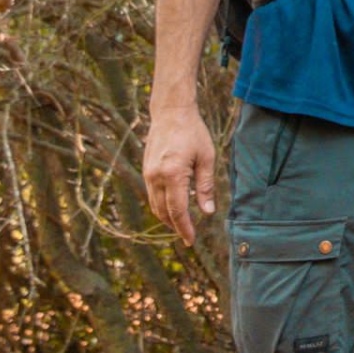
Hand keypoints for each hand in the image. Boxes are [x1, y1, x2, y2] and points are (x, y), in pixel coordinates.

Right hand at [144, 105, 217, 244]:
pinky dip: (161, 205)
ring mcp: (148, 173)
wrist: (171, 112)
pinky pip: (152, 195)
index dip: (184, 228)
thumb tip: (207, 212)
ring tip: (181, 225)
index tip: (191, 240)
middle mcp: (156, 176)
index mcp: (172, 174)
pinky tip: (173, 207)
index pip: (177, 210)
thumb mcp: (207, 158)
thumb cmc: (193, 132)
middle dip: (175, 226)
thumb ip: (206, 186)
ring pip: (155, 205)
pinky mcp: (146, 170)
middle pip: (163, 212)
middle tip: (188, 237)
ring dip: (167, 218)